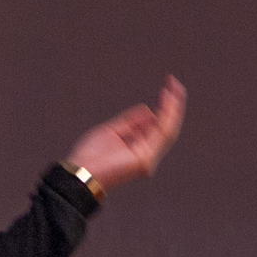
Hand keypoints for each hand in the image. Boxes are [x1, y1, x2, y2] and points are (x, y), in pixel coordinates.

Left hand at [65, 76, 186, 192]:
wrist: (80, 171)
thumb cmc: (91, 156)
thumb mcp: (112, 130)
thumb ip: (130, 121)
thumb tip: (150, 110)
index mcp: (139, 150)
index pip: (157, 128)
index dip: (164, 109)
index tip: (166, 90)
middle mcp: (147, 155)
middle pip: (167, 128)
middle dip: (173, 106)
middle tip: (176, 85)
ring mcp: (149, 158)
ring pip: (169, 129)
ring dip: (174, 108)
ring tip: (175, 89)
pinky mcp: (146, 158)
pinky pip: (163, 133)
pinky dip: (167, 115)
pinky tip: (167, 101)